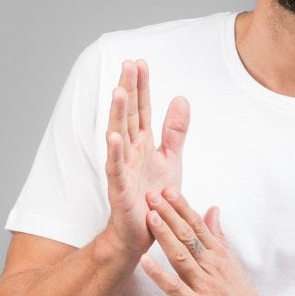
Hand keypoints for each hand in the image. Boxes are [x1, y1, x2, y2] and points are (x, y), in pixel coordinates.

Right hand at [105, 60, 190, 262]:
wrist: (145, 233)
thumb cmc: (154, 198)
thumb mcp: (171, 160)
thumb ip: (174, 131)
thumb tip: (181, 98)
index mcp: (143, 144)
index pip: (142, 109)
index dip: (142, 87)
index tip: (141, 62)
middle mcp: (131, 152)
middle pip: (128, 116)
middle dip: (128, 90)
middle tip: (128, 64)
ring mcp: (123, 169)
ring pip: (118, 137)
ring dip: (118, 115)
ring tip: (118, 91)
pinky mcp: (120, 189)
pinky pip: (116, 169)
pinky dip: (114, 154)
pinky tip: (113, 137)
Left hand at [138, 187, 277, 295]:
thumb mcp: (231, 263)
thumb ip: (218, 237)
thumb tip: (213, 209)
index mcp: (218, 255)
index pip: (198, 225)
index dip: (181, 206)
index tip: (167, 190)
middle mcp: (211, 266)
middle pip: (187, 235)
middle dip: (168, 214)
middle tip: (151, 194)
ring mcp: (204, 286)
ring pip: (181, 255)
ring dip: (164, 235)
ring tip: (149, 217)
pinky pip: (174, 288)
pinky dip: (159, 274)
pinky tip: (144, 262)